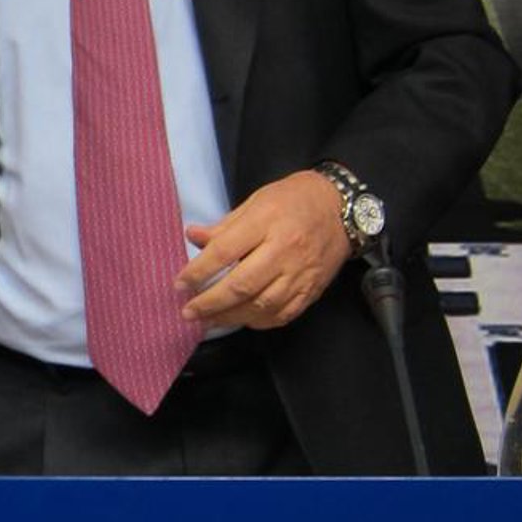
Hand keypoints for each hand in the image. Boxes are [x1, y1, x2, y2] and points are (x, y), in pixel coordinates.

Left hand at [178, 170, 349, 330]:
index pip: (225, 252)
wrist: (342, 209)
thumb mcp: (256, 201)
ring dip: (231, 317)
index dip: (198, 271)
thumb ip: (225, 225)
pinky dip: (259, 321)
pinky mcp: (312, 289)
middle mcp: (284, 250)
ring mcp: (300, 273)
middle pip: (242, 285)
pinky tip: (241, 320)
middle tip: (188, 312)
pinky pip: (283, 314)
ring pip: (262, 305)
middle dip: (210, 302)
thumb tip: (192, 237)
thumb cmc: (294, 200)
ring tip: (208, 321)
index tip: (180, 284)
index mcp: (267, 222)